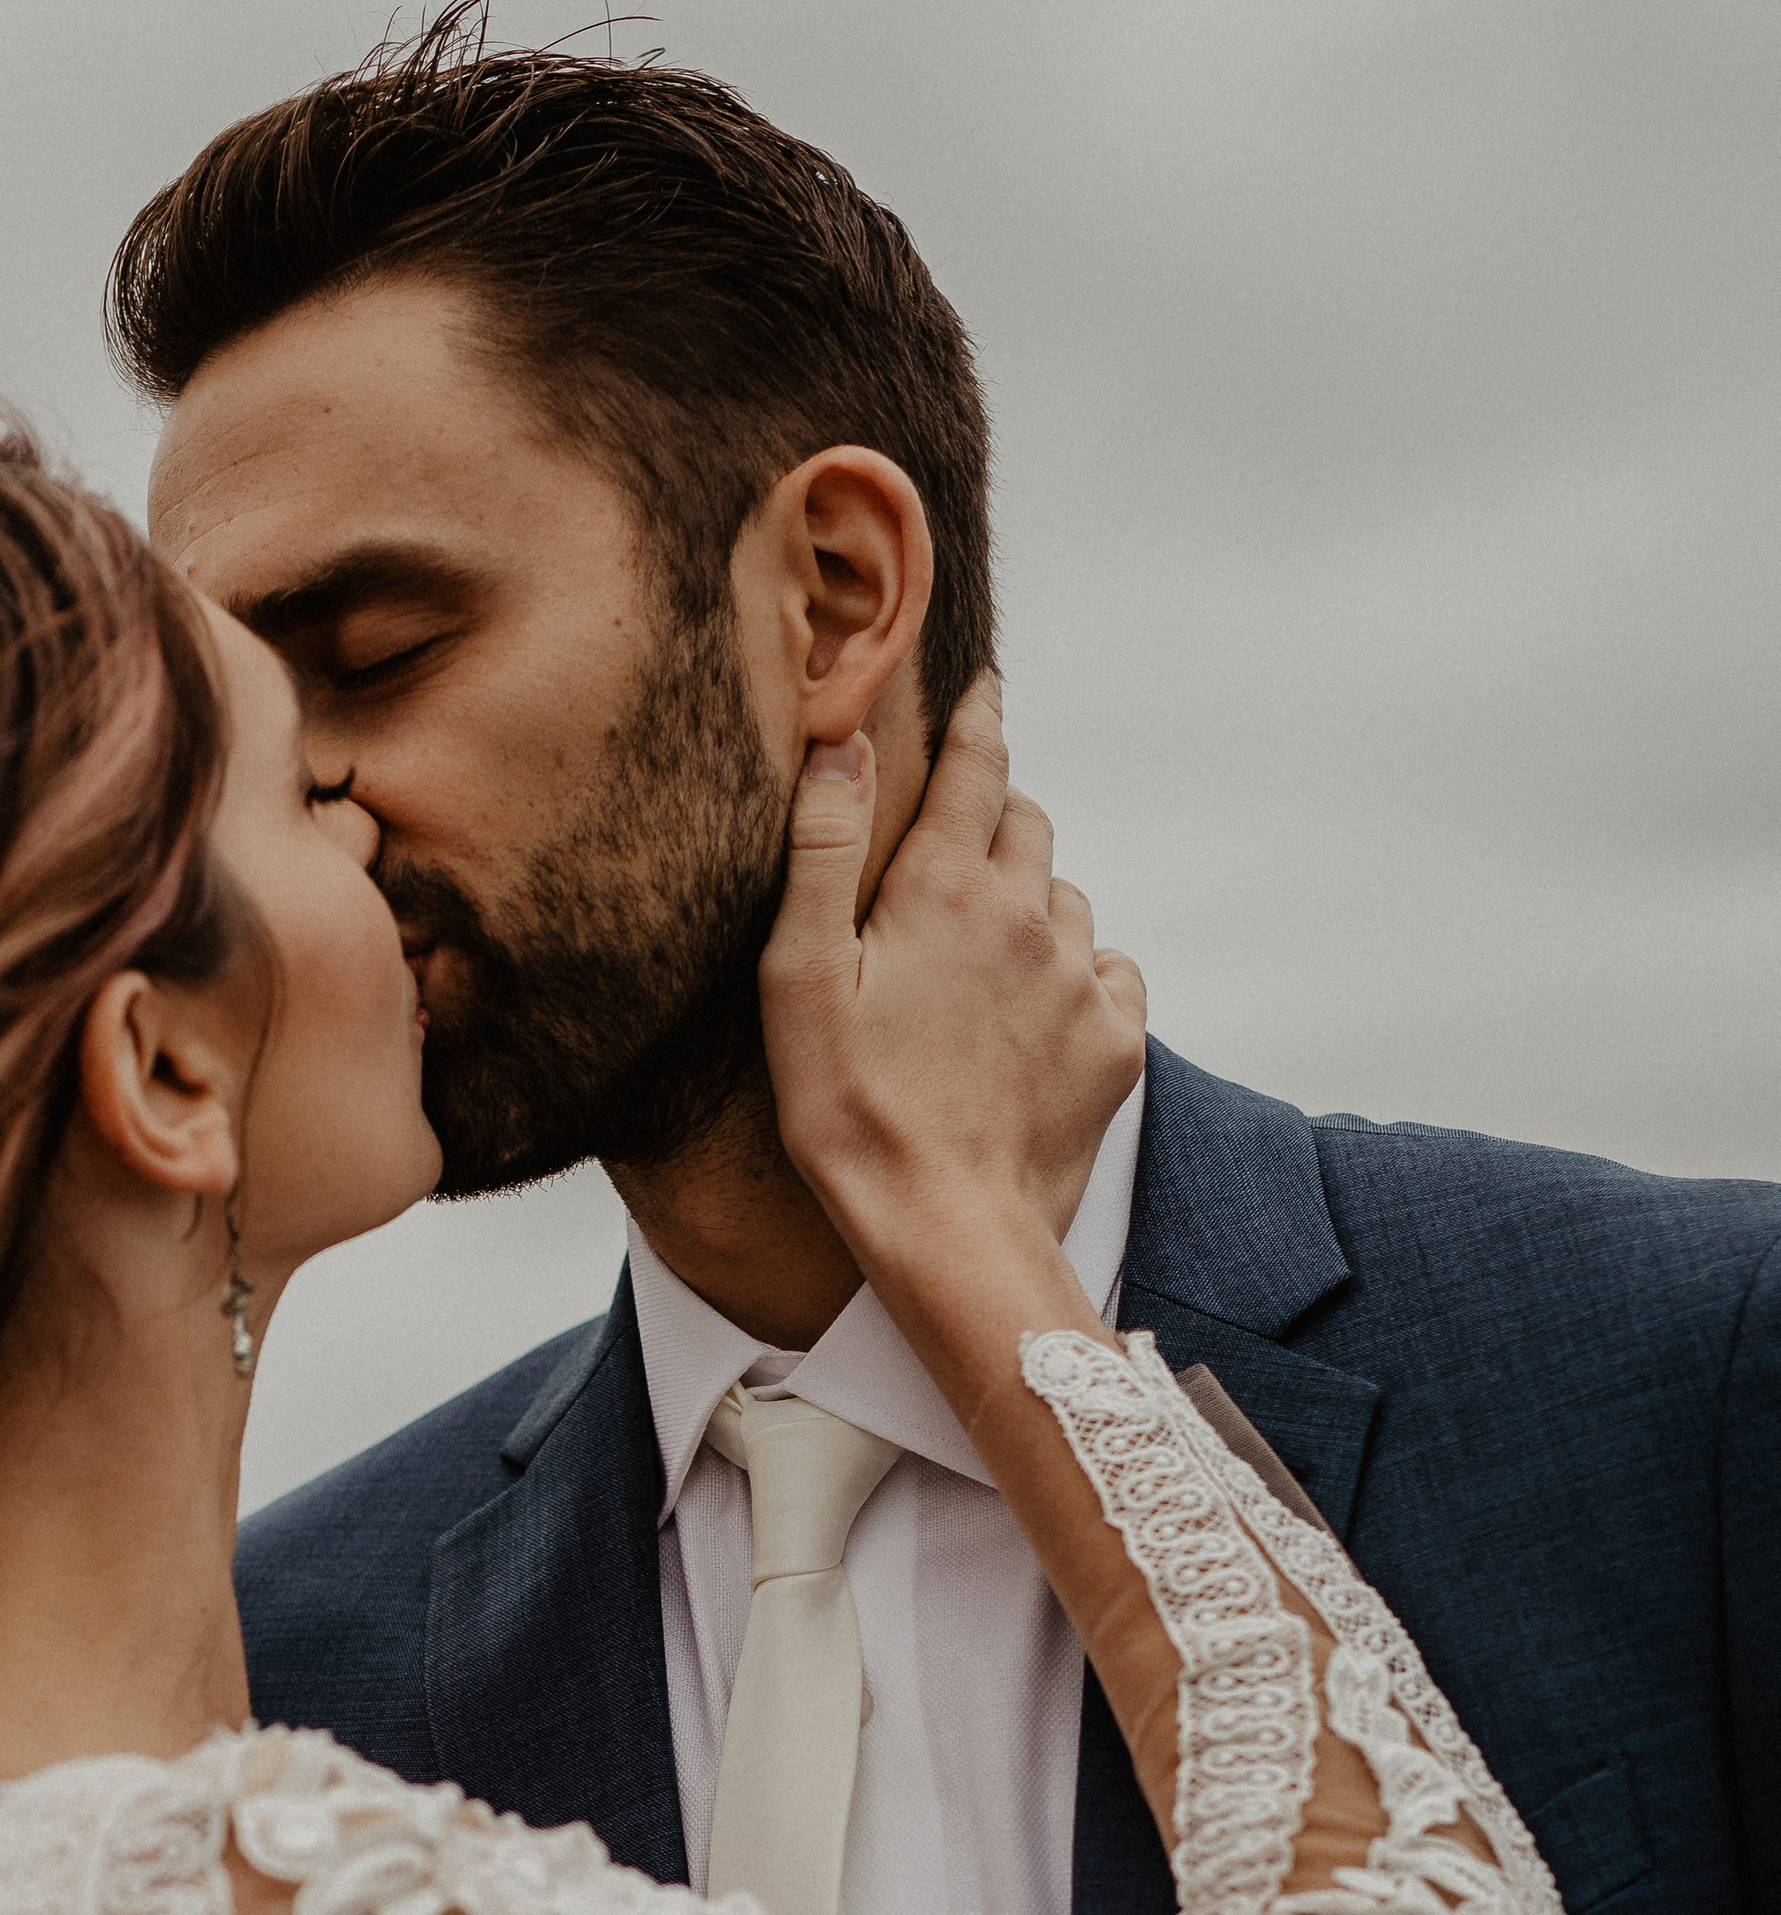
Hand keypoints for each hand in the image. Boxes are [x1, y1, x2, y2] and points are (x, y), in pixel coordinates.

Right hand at [758, 676, 1145, 1259]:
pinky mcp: (1116, 1041)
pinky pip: (1111, 973)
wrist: (949, 1228)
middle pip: (1027, 824)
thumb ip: (820, 853)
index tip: (984, 685)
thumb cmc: (851, 1112)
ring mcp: (1081, 978)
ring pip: (1070, 900)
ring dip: (1035, 903)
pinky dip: (1080, 976)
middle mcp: (1028, 915)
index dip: (978, 719)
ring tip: (988, 956)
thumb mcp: (798, 980)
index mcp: (944, 888)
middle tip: (961, 844)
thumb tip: (845, 745)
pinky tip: (1038, 1015)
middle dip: (998, 814)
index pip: (976, 767)